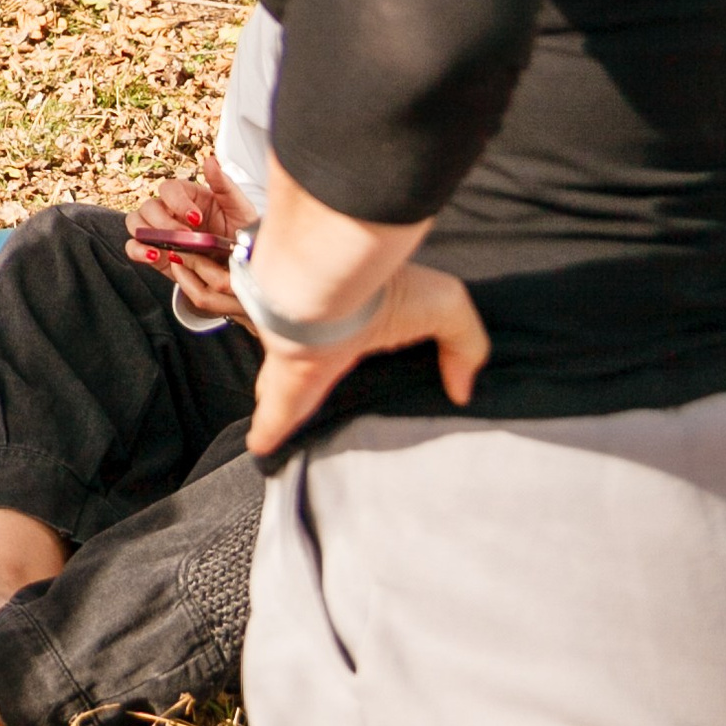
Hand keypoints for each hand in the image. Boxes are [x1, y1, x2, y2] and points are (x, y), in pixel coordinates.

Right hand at [126, 165, 251, 322]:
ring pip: (136, 224)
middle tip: (185, 238)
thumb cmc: (240, 231)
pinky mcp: (155, 253)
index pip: (169, 188)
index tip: (196, 218)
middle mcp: (168, 210)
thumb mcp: (239, 207)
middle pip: (148, 206)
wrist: (240, 265)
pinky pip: (134, 247)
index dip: (178, 202)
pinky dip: (138, 250)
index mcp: (187, 195)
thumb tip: (210, 160)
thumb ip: (224, 184)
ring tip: (163, 248)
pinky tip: (153, 256)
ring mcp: (159, 231)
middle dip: (164, 222)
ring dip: (145, 234)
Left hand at [246, 260, 490, 456]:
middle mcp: (330, 340)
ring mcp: (303, 360)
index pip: (364, 346)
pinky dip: (267, 432)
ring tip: (293, 436)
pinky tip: (260, 449)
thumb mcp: (447, 306)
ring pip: (290, 392)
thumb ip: (464, 345)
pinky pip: (275, 416)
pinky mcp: (286, 381)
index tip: (380, 386)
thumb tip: (461, 390)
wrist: (333, 276)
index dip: (372, 363)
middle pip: (323, 372)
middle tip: (329, 420)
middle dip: (322, 391)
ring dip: (288, 411)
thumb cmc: (389, 287)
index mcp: (366, 321)